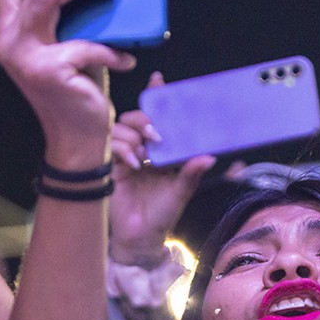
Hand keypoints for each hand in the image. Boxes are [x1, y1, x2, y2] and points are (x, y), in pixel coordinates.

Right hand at [0, 0, 135, 167]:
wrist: (78, 140)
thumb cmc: (77, 90)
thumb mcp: (68, 46)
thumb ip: (65, 18)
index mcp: (8, 33)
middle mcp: (8, 42)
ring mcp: (25, 57)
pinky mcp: (49, 71)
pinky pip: (87, 46)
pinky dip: (112, 52)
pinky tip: (127, 62)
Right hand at [109, 73, 214, 264]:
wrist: (140, 238)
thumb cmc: (162, 216)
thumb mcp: (180, 192)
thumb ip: (191, 173)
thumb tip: (209, 157)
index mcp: (160, 152)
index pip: (157, 120)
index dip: (156, 99)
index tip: (159, 80)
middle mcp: (142, 150)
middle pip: (136, 118)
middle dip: (144, 119)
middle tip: (156, 133)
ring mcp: (125, 156)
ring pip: (122, 129)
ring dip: (134, 136)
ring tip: (144, 155)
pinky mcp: (110, 165)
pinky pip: (112, 145)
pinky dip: (123, 149)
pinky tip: (133, 163)